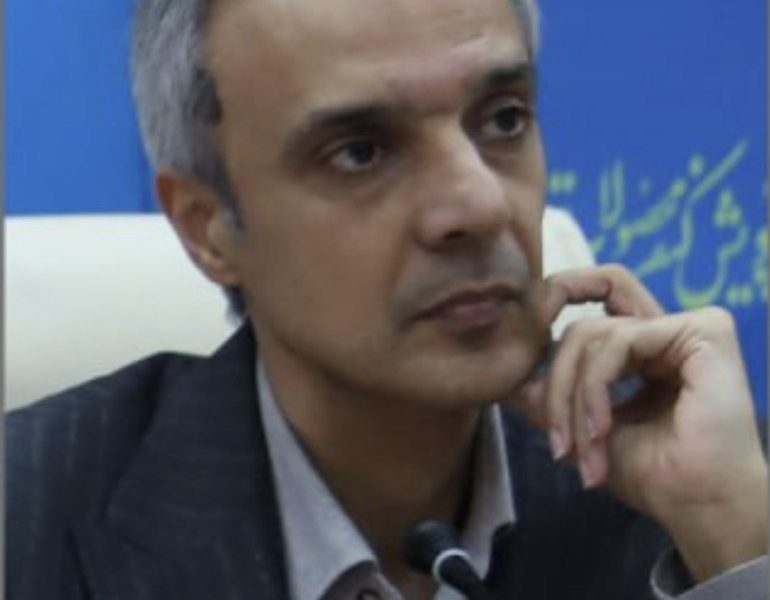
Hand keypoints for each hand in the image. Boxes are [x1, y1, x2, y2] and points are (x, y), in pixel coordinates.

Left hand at [515, 265, 767, 581]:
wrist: (697, 507)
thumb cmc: (651, 475)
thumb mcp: (583, 428)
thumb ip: (550, 397)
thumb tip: (506, 379)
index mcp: (645, 349)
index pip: (590, 309)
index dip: (554, 310)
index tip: (520, 359)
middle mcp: (666, 331)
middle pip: (580, 328)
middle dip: (556, 387)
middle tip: (558, 444)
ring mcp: (686, 327)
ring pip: (590, 334)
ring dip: (574, 399)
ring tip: (581, 450)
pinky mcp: (703, 331)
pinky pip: (617, 341)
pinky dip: (595, 387)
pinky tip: (601, 429)